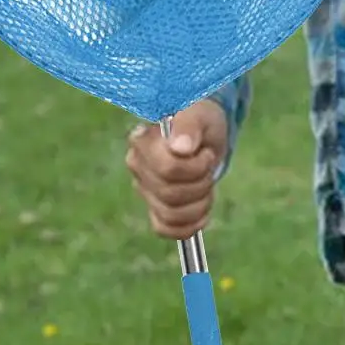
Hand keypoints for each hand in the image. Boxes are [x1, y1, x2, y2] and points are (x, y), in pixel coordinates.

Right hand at [124, 99, 228, 239]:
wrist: (204, 134)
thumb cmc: (200, 120)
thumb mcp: (200, 115)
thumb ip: (189, 125)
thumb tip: (180, 147)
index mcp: (142, 142)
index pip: (168, 170)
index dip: (196, 167)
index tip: (204, 152)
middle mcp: (137, 166)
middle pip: (171, 195)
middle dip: (201, 183)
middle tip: (207, 165)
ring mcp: (144, 189)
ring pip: (170, 215)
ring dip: (200, 203)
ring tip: (206, 183)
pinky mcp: (155, 207)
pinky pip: (166, 229)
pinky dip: (188, 226)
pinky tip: (203, 213)